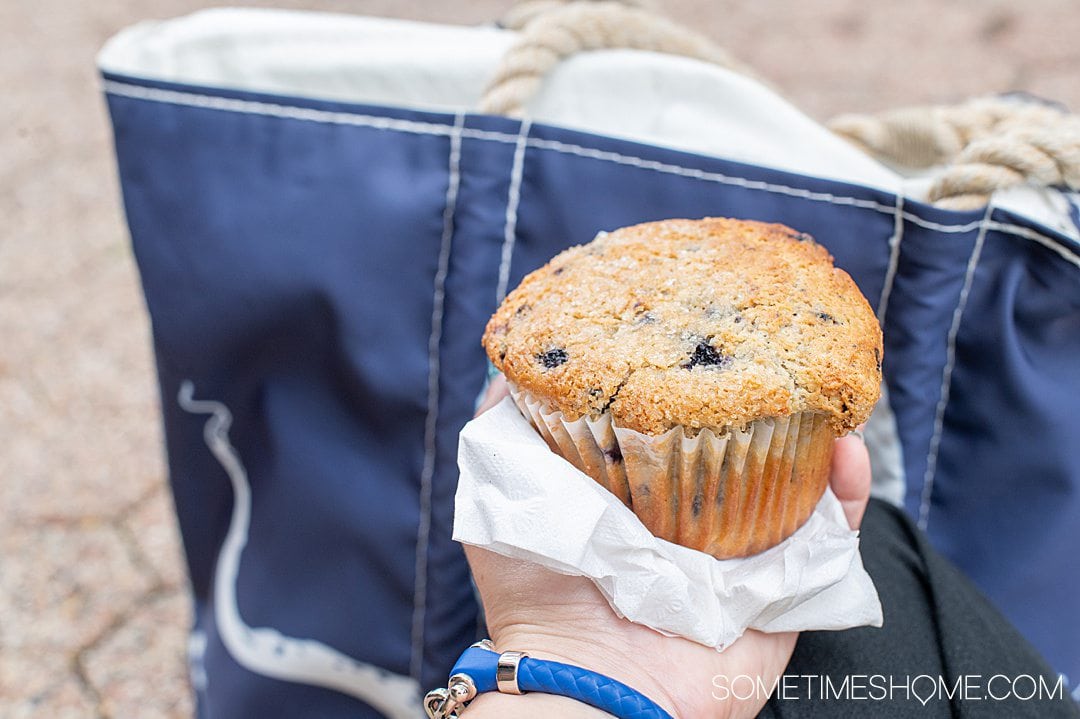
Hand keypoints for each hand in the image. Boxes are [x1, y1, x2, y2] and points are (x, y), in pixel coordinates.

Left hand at [465, 375, 871, 717]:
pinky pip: (831, 535)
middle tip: (780, 343)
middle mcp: (689, 516)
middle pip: (741, 441)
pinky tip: (848, 450)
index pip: (673, 420)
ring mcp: (740, 550)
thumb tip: (510, 363)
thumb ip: (505, 429)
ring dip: (819, 430)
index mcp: (633, 490)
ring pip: (797, 478)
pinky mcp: (781, 588)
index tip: (707, 326)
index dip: (695, 378)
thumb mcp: (503, 494)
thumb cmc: (537, 593)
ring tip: (826, 387)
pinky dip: (848, 492)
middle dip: (767, 393)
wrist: (589, 681)